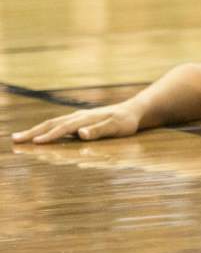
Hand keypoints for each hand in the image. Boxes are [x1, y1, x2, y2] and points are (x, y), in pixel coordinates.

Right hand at [11, 102, 141, 143]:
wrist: (133, 110)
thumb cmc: (126, 121)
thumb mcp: (117, 127)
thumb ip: (99, 130)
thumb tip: (81, 134)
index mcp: (86, 118)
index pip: (64, 128)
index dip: (50, 136)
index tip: (35, 143)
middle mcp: (79, 116)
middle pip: (53, 124)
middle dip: (34, 131)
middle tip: (15, 139)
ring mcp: (78, 118)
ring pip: (53, 123)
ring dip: (36, 130)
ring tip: (20, 137)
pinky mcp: (79, 121)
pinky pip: (58, 125)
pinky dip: (45, 129)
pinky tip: (39, 135)